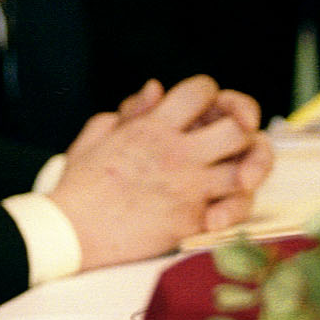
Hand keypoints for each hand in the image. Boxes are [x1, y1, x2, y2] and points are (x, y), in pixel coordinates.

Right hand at [47, 75, 270, 269]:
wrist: (73, 232)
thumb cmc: (80, 184)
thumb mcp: (98, 133)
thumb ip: (132, 109)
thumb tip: (157, 88)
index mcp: (153, 127)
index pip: (203, 90)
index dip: (209, 93)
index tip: (204, 107)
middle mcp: (178, 154)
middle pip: (240, 128)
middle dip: (245, 127)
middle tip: (237, 136)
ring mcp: (189, 189)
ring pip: (246, 172)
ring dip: (246, 172)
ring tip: (234, 175)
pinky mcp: (191, 221)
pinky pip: (233, 212)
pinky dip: (232, 210)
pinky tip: (218, 209)